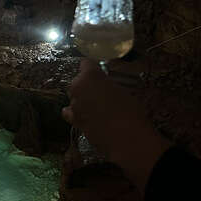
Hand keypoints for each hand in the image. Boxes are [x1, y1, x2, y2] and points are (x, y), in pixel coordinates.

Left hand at [63, 59, 170, 191]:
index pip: (86, 63)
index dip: (94, 67)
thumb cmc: (130, 110)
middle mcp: (77, 87)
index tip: (100, 71)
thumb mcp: (123, 90)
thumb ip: (108, 84)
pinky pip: (70, 112)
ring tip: (97, 107)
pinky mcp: (74, 120)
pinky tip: (86, 116)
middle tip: (101, 92)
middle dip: (87, 84)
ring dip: (82, 99)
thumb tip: (106, 85)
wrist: (126, 137)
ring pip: (74, 96)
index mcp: (90, 75)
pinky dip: (76, 113)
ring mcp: (74, 104)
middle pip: (78, 81)